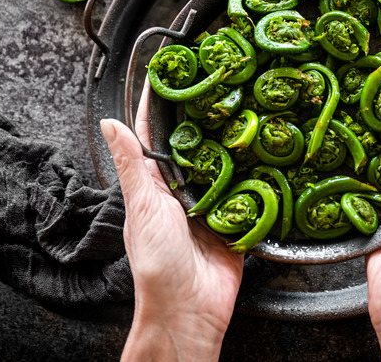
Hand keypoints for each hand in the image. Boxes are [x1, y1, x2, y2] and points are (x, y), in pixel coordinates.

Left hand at [101, 85, 243, 360]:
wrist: (190, 310)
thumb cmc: (157, 264)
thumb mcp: (142, 208)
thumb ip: (133, 166)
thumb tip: (109, 123)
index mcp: (156, 185)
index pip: (156, 135)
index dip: (163, 104)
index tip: (172, 71)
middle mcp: (185, 190)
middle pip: (198, 145)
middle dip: (208, 116)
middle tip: (225, 82)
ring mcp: (214, 205)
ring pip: (227, 164)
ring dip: (236, 141)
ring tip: (252, 107)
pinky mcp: (239, 220)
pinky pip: (251, 193)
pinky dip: (260, 175)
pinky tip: (271, 152)